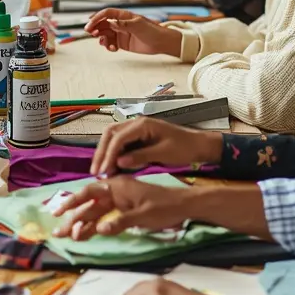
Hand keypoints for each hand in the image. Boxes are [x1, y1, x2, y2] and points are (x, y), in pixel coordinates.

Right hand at [52, 176, 189, 239]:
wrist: (184, 205)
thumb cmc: (165, 207)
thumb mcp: (143, 215)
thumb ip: (120, 222)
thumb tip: (99, 229)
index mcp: (117, 186)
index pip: (89, 193)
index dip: (72, 203)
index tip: (58, 213)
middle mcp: (114, 192)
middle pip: (89, 206)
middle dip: (73, 219)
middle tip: (58, 232)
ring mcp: (119, 201)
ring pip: (95, 213)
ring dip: (81, 224)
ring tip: (66, 236)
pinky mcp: (124, 209)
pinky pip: (105, 217)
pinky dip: (95, 226)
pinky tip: (84, 234)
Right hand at [84, 8, 180, 56]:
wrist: (162, 43)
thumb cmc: (153, 30)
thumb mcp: (138, 25)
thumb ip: (123, 24)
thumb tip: (110, 22)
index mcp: (123, 16)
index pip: (106, 14)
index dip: (97, 17)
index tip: (90, 24)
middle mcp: (120, 23)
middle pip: (102, 24)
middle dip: (95, 28)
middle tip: (91, 33)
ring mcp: (120, 33)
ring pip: (105, 34)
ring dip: (101, 38)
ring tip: (104, 43)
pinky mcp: (122, 43)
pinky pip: (110, 44)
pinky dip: (108, 46)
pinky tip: (112, 48)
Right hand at [91, 117, 223, 178]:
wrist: (199, 145)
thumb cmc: (184, 148)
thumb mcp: (164, 154)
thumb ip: (140, 156)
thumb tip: (119, 162)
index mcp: (142, 124)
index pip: (118, 138)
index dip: (108, 154)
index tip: (102, 171)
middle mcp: (136, 123)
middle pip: (110, 134)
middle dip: (101, 152)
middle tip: (95, 171)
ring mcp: (136, 129)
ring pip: (113, 138)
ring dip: (106, 153)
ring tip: (101, 171)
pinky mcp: (139, 137)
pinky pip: (121, 144)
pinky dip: (114, 155)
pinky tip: (112, 167)